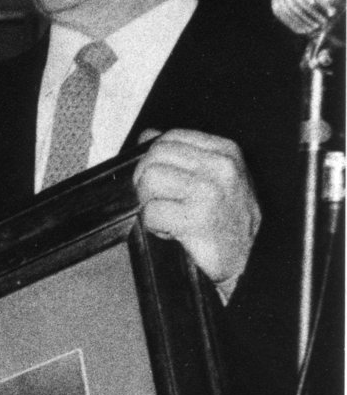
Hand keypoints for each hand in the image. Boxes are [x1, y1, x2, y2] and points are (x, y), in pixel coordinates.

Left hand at [133, 128, 260, 291]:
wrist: (247, 259)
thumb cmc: (229, 220)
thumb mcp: (214, 177)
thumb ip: (183, 153)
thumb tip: (148, 135)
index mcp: (225, 152)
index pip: (170, 137)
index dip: (153, 157)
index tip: (159, 179)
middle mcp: (220, 167)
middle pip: (154, 157)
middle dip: (146, 181)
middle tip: (159, 200)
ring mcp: (209, 192)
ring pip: (149, 181)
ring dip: (149, 203)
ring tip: (169, 215)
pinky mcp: (197, 219)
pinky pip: (151, 213)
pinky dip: (155, 226)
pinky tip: (172, 231)